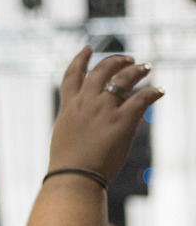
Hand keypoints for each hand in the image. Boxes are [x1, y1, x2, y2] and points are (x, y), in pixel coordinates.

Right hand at [49, 48, 163, 181]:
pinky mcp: (123, 121)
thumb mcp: (64, 134)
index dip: (80, 59)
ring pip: (123, 78)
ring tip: (146, 67)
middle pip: (101, 71)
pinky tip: (160, 90)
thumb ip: (75, 121)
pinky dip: (153, 92)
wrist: (73, 176)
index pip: (72, 75)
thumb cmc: (68, 163)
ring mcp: (104, 110)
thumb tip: (85, 121)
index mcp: (68, 106)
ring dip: (137, 70)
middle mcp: (86, 103)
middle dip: (115, 61)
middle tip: (128, 59)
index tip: (87, 49)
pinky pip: (142, 98)